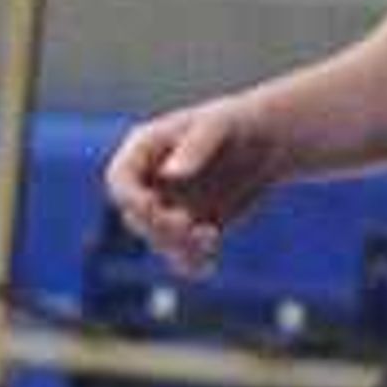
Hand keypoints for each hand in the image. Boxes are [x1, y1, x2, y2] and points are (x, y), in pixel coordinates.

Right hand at [102, 92, 282, 280]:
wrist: (267, 142)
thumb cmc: (238, 123)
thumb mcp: (218, 127)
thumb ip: (193, 148)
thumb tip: (169, 175)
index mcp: (145, 149)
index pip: (119, 180)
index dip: (130, 199)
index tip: (156, 208)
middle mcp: (151, 181)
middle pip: (135, 217)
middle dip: (159, 227)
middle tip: (189, 226)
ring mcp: (169, 206)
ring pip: (158, 240)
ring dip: (179, 248)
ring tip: (210, 239)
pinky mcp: (190, 227)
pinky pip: (180, 254)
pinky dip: (191, 263)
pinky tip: (210, 263)